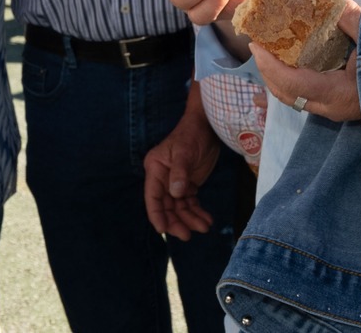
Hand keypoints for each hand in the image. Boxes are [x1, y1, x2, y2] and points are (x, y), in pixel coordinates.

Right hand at [142, 105, 221, 239]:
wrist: (208, 125)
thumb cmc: (192, 134)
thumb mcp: (185, 151)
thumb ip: (180, 173)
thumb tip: (176, 194)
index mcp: (155, 169)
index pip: (152, 196)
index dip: (156, 214)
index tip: (163, 230)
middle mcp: (162, 178)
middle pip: (165, 206)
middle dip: (176, 221)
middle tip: (188, 235)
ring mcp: (175, 182)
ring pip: (179, 207)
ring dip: (190, 219)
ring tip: (204, 227)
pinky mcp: (188, 184)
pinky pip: (190, 203)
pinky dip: (197, 212)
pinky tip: (207, 219)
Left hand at [252, 2, 360, 122]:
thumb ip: (349, 14)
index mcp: (336, 92)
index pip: (292, 83)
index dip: (269, 65)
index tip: (256, 45)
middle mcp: (330, 106)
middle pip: (286, 94)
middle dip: (268, 71)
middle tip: (260, 45)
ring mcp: (334, 110)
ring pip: (294, 98)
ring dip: (279, 76)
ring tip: (272, 50)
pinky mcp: (338, 106)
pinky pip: (305, 96)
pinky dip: (293, 79)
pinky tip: (294, 60)